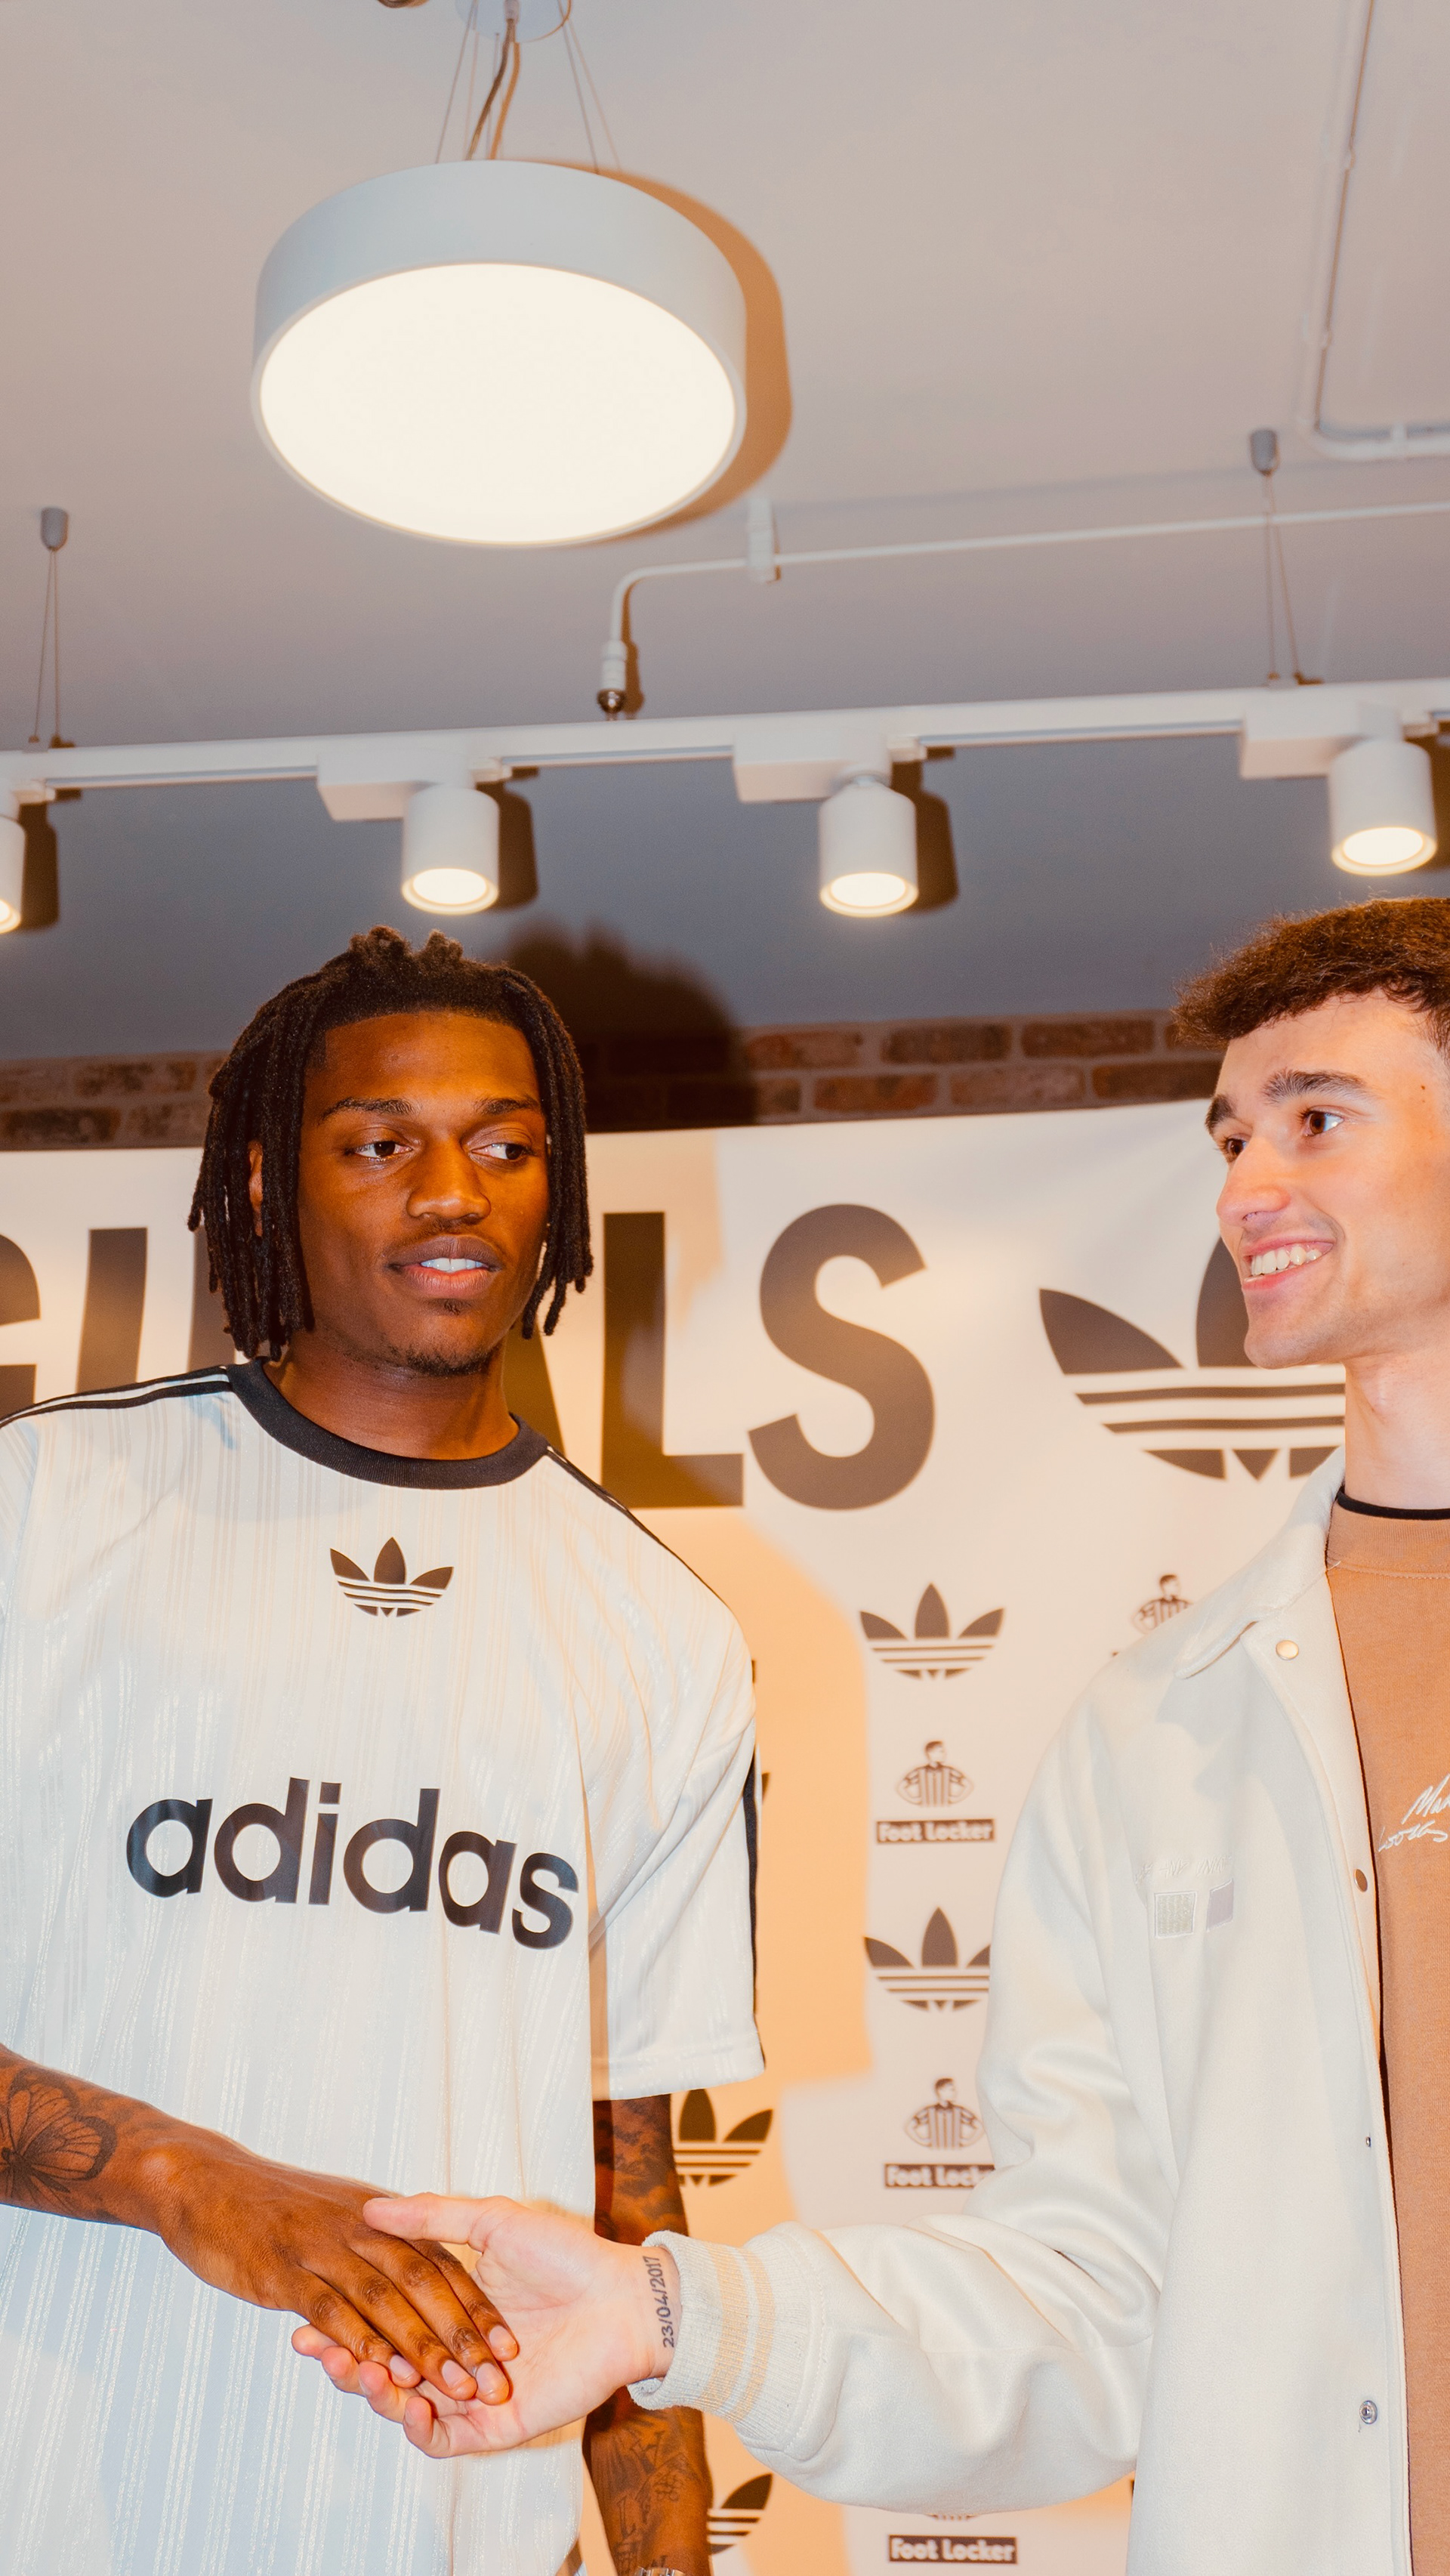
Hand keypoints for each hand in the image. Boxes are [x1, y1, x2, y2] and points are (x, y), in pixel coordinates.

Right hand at [142, 2136, 517, 2401]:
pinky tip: (382, 2371)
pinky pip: (330, 2308)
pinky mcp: (283, 2272)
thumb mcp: (335, 2208)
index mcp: (376, 2217)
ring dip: (420, 2346)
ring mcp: (321, 2249)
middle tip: (494, 2376)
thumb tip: (415, 2266)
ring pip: (384, 2300)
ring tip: (454, 2387)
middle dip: (460, 2332)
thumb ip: (376, 2233)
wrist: (201, 2180)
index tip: (507, 2343)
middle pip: (422, 2281)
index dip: (473, 2303)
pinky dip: (358, 2338)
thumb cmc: (267, 2199)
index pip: (438, 2262)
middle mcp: (359, 2229)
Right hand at [292, 2193, 677, 2455]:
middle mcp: (454, 2358)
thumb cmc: (565, 2254)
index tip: (303, 2317)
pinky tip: (405, 2404)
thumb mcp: (492, 2222)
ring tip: (358, 2368)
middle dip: (345, 2362)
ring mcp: (471, 2395)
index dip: (342, 2325)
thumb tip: (371, 2207)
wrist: (621, 2298)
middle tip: (316, 2346)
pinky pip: (443, 2441)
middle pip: (384, 2371)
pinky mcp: (494, 2427)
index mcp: (448, 2313)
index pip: (382, 2326)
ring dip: (375, 2394)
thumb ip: (432, 2217)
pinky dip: (418, 2428)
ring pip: (405, 2408)